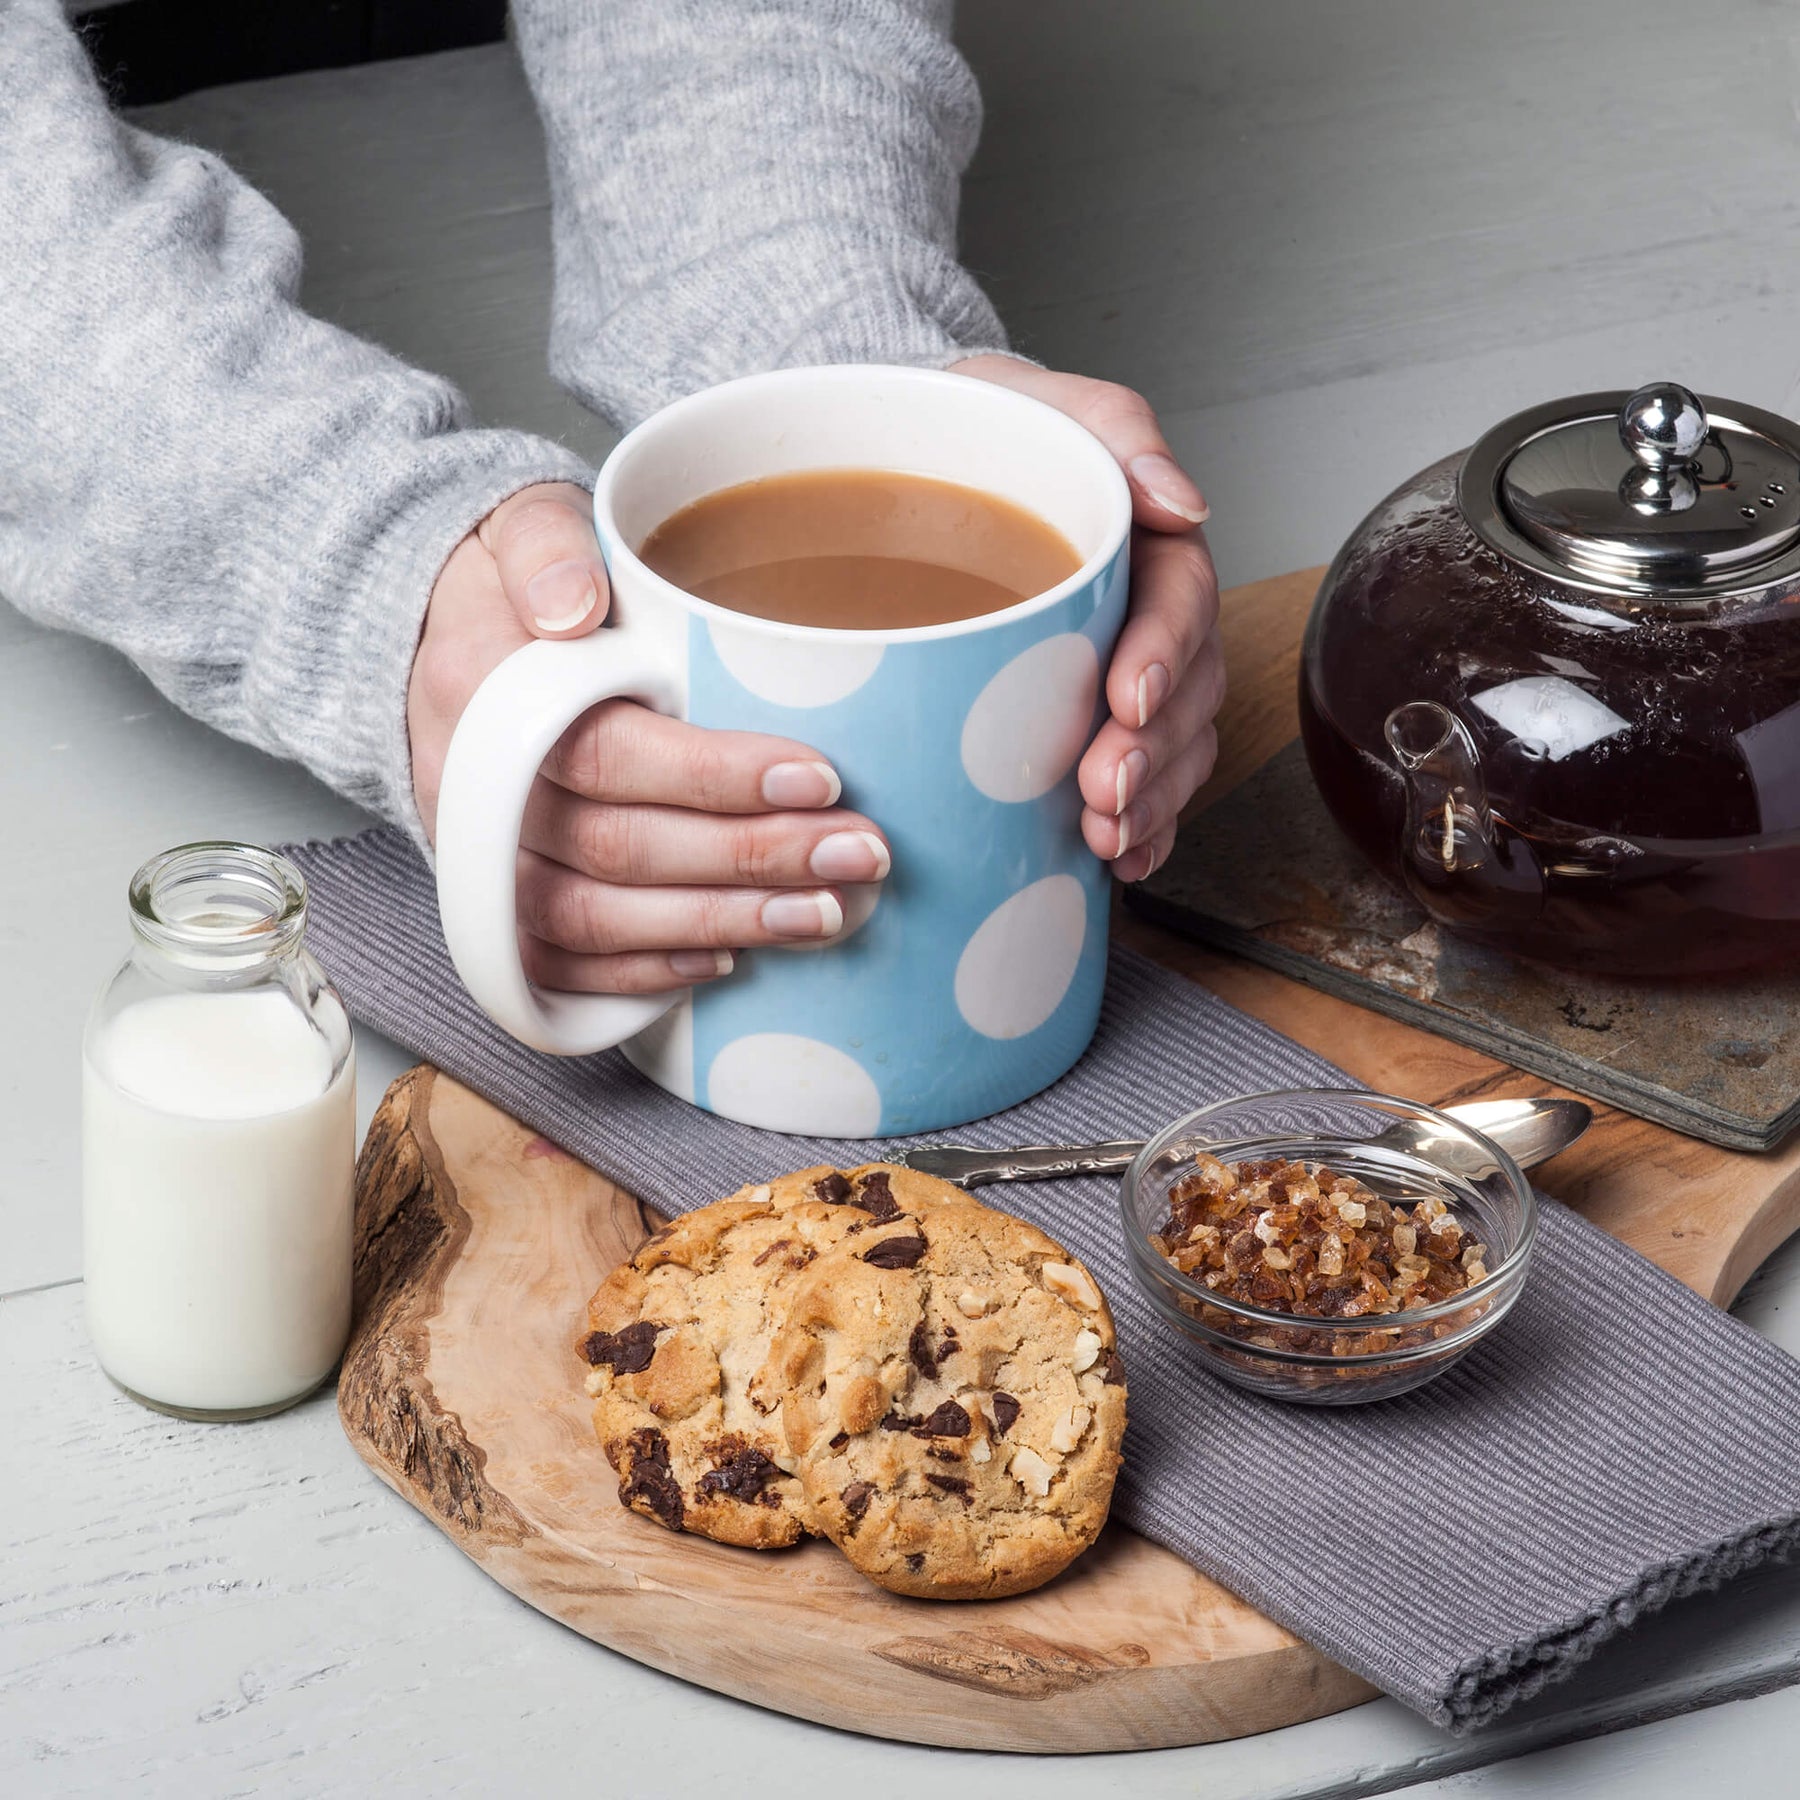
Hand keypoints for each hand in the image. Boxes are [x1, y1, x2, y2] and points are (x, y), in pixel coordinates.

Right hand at [407, 482, 889, 995]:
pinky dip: (647, 973)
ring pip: (599, 920)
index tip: (819, 777)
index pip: (608, 753)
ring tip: (826, 912)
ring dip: (721, 924)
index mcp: (481, 694)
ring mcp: (478, 864)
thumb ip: (548, 550)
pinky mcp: (492, 911)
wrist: (434, 642)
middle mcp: (472, 794)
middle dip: (753, 858)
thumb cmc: (509, 586)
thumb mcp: (523, 527)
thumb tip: (572, 605)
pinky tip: (731, 960)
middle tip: (860, 852)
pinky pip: (562, 967)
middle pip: (620, 848)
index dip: (716, 776)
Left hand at [949, 356, 1222, 881]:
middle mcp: (1143, 616)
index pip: (1180, 598)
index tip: (1130, 696)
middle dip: (1154, 752)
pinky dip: (1140, 828)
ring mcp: (1118, 676)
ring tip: (1109, 836)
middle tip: (1107, 791)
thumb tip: (1181, 500)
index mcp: (1144, 543)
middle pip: (1185, 692)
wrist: (914, 466)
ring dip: (1150, 802)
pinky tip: (1120, 859)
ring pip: (1170, 748)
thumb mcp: (1036, 401)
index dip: (1166, 653)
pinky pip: (1135, 783)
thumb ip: (1116, 432)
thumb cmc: (980, 430)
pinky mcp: (1081, 723)